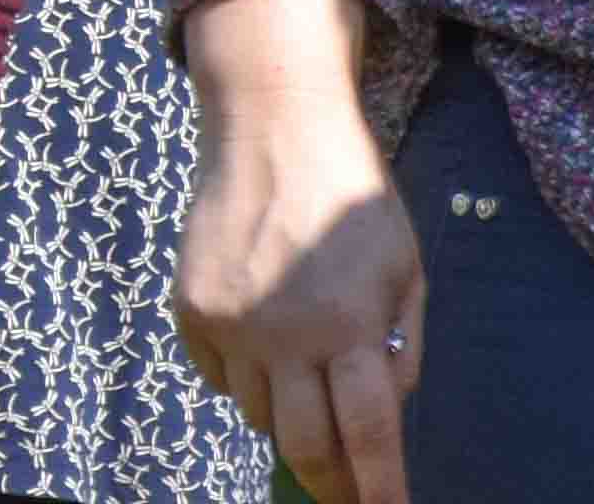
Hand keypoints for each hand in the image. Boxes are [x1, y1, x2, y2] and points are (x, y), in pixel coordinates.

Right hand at [178, 71, 421, 502]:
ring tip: (306, 388)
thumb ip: (400, 345)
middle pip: (304, 445)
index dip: (379, 488)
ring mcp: (228, 322)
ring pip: (257, 415)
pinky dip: (245, 382)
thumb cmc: (350, 195)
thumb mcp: (404, 268)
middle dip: (331, 483)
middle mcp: (283, 332)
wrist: (268, 126)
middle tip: (348, 493)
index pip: (368, 434)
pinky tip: (264, 349)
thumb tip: (384, 408)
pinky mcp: (190, 308)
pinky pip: (218, 378)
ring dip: (288, 420)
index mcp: (350, 323)